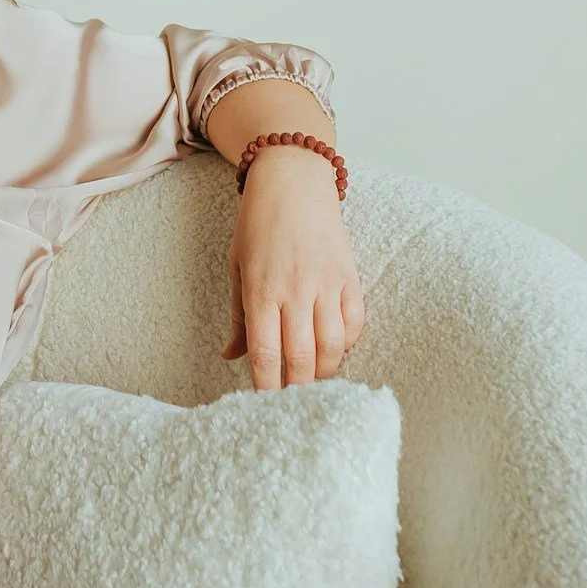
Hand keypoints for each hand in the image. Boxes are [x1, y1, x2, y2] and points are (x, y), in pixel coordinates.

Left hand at [220, 147, 366, 390]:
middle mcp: (296, 289)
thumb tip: (230, 357)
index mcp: (261, 289)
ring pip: (333, 346)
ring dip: (324, 373)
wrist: (293, 181)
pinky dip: (348, 343)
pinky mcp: (350, 275)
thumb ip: (239, 317)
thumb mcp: (237, 267)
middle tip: (292, 407)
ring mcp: (326, 282)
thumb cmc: (257, 225)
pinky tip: (335, 350)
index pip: (265, 352)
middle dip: (297, 390)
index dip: (266, 386)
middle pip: (301, 357)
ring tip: (314, 384)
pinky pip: (356, 321)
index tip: (265, 406)